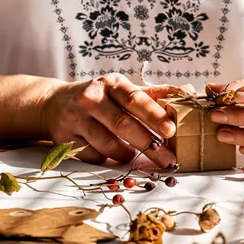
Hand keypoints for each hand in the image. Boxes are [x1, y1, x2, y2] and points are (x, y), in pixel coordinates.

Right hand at [40, 74, 177, 167]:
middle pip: (123, 125)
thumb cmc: (101, 98)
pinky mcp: (65, 138)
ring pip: (108, 144)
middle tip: (168, 159)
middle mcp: (92, 98)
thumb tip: (188, 91)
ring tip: (133, 154)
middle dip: (149, 144)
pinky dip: (106, 159)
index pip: (136, 99)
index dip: (154, 115)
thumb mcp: (124, 90)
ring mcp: (76, 118)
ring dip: (126, 154)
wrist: (55, 104)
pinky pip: (93, 156)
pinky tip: (108, 154)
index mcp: (112, 84)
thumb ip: (154, 94)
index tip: (171, 130)